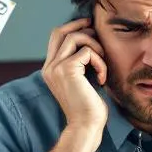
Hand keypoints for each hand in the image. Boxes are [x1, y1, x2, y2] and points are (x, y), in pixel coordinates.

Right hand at [42, 17, 107, 133]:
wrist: (85, 126)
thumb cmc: (88, 106)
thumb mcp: (81, 80)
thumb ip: (79, 62)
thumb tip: (90, 38)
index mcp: (50, 69)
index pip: (56, 37)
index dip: (72, 26)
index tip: (89, 25)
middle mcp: (49, 67)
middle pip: (61, 31)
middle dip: (81, 27)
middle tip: (97, 29)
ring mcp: (56, 67)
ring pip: (75, 37)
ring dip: (94, 46)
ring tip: (102, 63)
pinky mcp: (67, 69)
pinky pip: (87, 52)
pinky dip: (100, 62)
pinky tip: (102, 79)